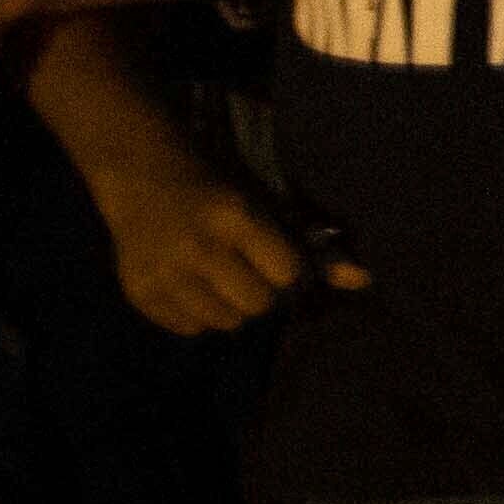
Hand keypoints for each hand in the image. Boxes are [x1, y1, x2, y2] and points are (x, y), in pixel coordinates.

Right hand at [107, 171, 311, 335]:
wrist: (142, 175)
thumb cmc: (218, 189)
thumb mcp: (268, 204)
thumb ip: (314, 247)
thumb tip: (364, 281)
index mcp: (235, 217)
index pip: (288, 273)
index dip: (289, 270)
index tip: (277, 257)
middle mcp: (197, 247)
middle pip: (258, 305)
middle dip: (263, 292)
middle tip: (247, 271)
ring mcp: (164, 272)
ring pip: (226, 322)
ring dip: (232, 307)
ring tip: (219, 278)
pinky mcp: (138, 291)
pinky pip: (190, 329)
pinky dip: (198, 314)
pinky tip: (190, 284)